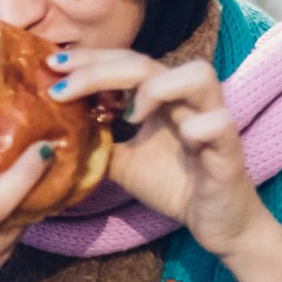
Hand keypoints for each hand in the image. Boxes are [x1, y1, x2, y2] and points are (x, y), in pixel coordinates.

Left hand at [45, 49, 281, 281]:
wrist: (214, 222)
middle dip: (99, 69)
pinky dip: (198, 127)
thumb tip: (51, 131)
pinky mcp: (230, 150)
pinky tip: (179, 140)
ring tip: (127, 114)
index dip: (89, 59)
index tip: (51, 65)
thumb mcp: (120, 161)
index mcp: (161, 98)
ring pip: (199, 74)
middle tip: (62, 89)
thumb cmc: (172, 184)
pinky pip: (221, 123)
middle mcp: (187, 100)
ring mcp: (212, 120)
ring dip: (156, 87)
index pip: (125, 61)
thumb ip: (95, 141)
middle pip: (148, 62)